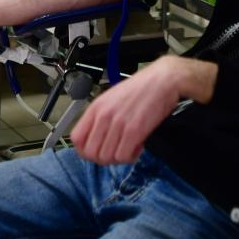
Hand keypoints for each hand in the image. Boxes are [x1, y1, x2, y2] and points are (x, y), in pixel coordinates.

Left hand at [70, 56, 203, 164]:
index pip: (76, 138)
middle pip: (90, 152)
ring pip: (106, 157)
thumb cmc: (140, 89)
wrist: (162, 80)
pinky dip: (130, 157)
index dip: (85, 150)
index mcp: (96, 108)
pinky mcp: (134, 130)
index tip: (97, 151)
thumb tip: (95, 139)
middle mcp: (103, 116)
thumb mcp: (111, 99)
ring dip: (118, 158)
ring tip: (129, 147)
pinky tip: (138, 146)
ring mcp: (118, 123)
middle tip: (116, 152)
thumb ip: (100, 117)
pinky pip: (123, 156)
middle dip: (102, 158)